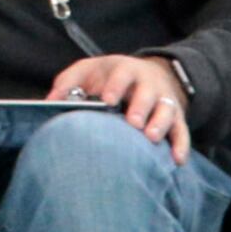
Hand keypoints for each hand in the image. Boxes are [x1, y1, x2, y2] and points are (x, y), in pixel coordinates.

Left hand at [49, 53, 192, 163]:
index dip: (116, 86)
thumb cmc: (111, 76)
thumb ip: (68, 82)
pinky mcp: (176, 119)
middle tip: (132, 122)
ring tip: (151, 138)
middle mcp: (149, 85)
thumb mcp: (88, 70)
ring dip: (161, 124)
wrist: (149, 73)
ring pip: (168, 111)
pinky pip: (182, 132)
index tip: (107, 100)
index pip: (123, 75)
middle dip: (141, 107)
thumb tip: (48, 101)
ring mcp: (165, 101)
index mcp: (126, 71)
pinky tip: (176, 161)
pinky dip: (181, 145)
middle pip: (148, 94)